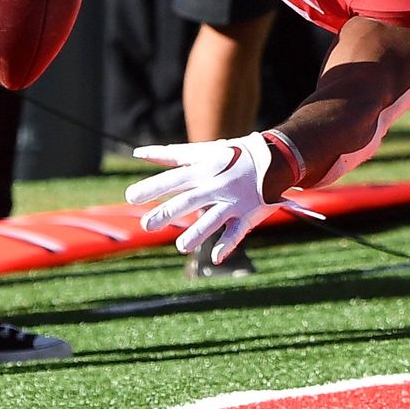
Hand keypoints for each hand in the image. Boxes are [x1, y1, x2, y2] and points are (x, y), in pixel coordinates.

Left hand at [128, 135, 276, 260]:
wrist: (278, 156)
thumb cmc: (233, 155)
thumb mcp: (204, 151)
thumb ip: (171, 154)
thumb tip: (138, 153)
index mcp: (205, 169)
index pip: (175, 178)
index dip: (154, 187)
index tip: (131, 197)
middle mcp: (218, 185)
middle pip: (190, 199)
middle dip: (169, 211)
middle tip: (147, 225)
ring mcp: (234, 200)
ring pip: (214, 219)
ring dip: (199, 232)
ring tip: (182, 246)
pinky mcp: (249, 214)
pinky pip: (238, 231)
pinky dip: (228, 244)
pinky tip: (216, 257)